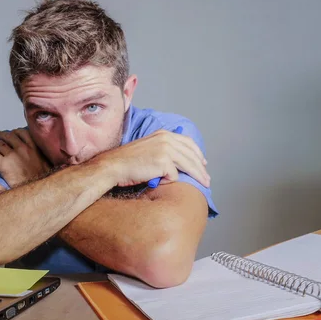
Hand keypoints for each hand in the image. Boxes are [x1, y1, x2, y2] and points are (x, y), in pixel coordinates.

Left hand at [0, 128, 50, 187]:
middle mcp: (22, 149)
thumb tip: (44, 156)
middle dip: (2, 135)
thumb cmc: (42, 180)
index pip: (23, 133)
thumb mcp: (48, 165)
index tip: (13, 132)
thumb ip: (44, 157)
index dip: (16, 132)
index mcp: (34, 148)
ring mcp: (11, 155)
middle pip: (9, 137)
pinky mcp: (2, 164)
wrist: (35, 191)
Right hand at [95, 129, 209, 187]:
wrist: (113, 166)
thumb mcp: (148, 148)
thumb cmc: (128, 162)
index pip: (188, 142)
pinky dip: (169, 182)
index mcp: (163, 134)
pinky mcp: (163, 162)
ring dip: (198, 176)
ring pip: (189, 165)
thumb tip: (179, 160)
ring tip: (204, 185)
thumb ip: (163, 149)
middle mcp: (166, 139)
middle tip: (207, 179)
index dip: (197, 154)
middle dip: (201, 168)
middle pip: (192, 154)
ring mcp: (165, 150)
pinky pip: (174, 176)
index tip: (203, 163)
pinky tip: (162, 183)